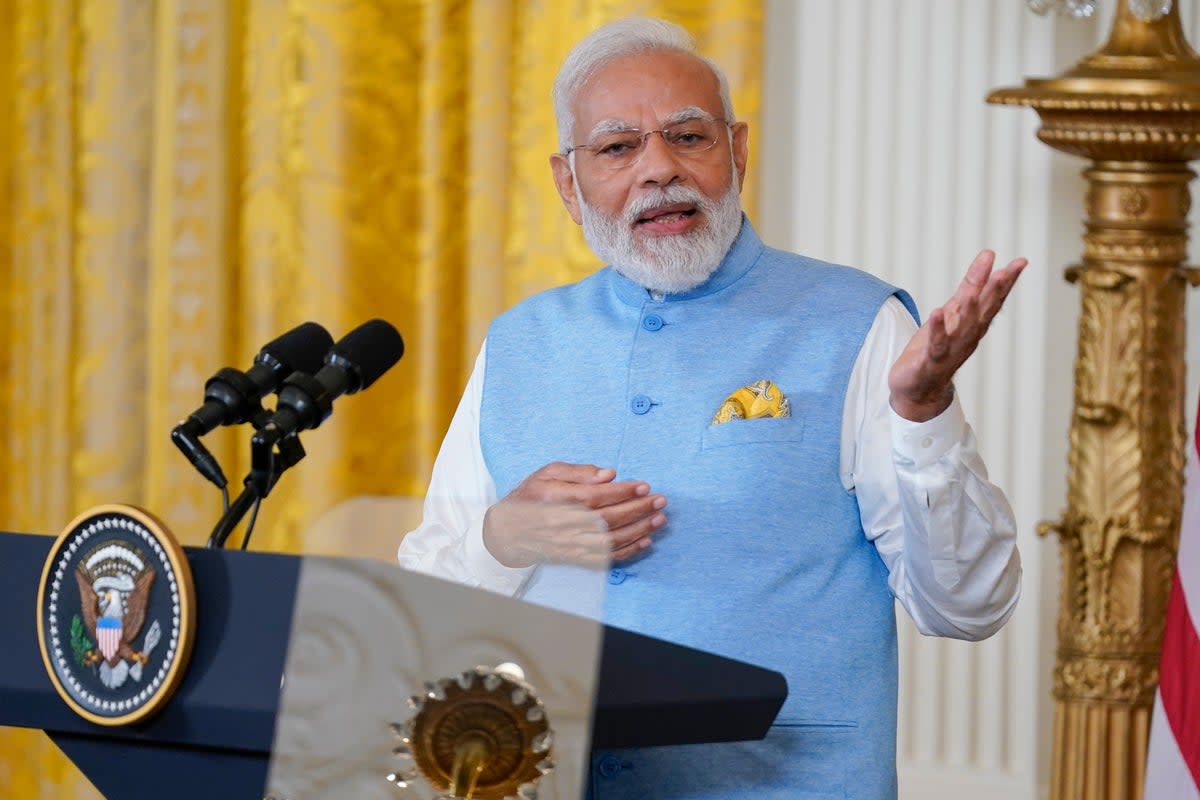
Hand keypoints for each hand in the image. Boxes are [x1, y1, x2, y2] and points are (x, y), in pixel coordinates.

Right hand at [483, 462, 667, 567]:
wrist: (507, 533)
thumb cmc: (529, 497)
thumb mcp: (546, 473)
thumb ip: (577, 472)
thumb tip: (608, 474)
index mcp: (554, 499)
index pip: (594, 497)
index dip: (621, 492)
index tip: (643, 486)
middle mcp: (562, 524)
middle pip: (607, 518)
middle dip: (638, 509)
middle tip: (660, 500)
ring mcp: (569, 544)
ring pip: (610, 540)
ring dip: (639, 530)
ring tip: (659, 519)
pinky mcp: (575, 557)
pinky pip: (606, 558)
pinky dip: (628, 551)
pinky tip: (645, 541)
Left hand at [889, 250, 1026, 420]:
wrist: (917, 388)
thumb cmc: (937, 346)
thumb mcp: (953, 310)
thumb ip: (971, 284)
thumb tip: (989, 254)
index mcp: (974, 324)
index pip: (994, 300)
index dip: (1007, 282)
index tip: (1020, 262)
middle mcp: (967, 338)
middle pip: (984, 313)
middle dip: (994, 293)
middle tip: (1006, 272)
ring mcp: (950, 351)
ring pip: (963, 330)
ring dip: (968, 312)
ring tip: (971, 293)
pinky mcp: (930, 362)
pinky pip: (936, 345)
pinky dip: (938, 330)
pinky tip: (936, 313)